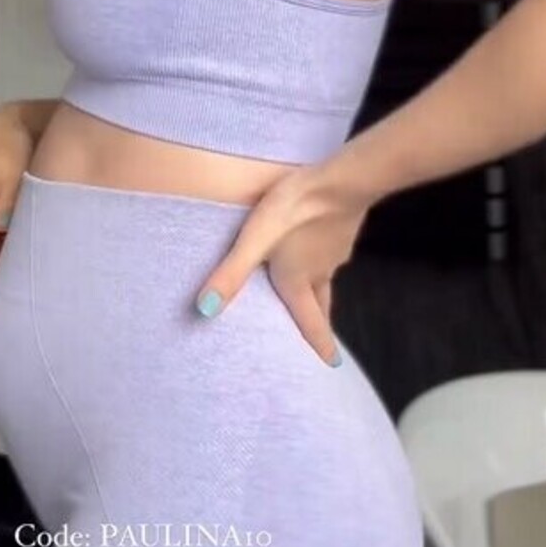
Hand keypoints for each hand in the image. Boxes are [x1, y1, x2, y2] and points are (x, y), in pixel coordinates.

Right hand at [0, 107, 35, 308]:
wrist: (31, 116)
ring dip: (4, 267)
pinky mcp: (8, 203)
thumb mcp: (13, 158)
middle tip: (2, 314)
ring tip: (13, 299)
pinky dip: (12, 249)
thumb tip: (2, 226)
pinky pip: (8, 232)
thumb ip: (11, 190)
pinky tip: (25, 265)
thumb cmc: (24, 133)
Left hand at [193, 165, 373, 366]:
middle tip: (323, 336)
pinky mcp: (342, 227)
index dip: (321, 345)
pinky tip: (316, 241)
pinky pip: (331, 250)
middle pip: (322, 304)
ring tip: (312, 291)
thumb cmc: (293, 211)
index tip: (331, 366)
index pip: (312, 322)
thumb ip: (230, 273)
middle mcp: (320, 271)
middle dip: (320, 320)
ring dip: (320, 289)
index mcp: (298, 281)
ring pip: (327, 276)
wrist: (339, 180)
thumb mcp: (254, 240)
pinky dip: (323, 256)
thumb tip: (203, 312)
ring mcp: (335, 249)